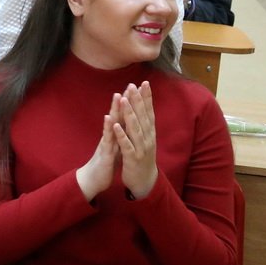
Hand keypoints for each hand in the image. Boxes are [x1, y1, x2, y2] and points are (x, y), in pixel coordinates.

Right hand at [75, 94, 122, 201]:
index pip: (125, 116)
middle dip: (124, 100)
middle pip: (118, 115)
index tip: (138, 90)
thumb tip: (127, 125)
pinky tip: (108, 118)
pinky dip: (108, 128)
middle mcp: (111, 135)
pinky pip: (107, 139)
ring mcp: (107, 142)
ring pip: (111, 123)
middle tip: (129, 84)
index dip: (131, 104)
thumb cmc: (106, 163)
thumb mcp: (116, 146)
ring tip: (117, 95)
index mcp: (116, 135)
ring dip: (114, 109)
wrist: (94, 179)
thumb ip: (120, 135)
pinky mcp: (105, 152)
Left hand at [115, 82, 158, 198]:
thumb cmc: (141, 158)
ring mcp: (141, 148)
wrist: (144, 182)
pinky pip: (126, 145)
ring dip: (129, 113)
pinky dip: (121, 135)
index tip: (144, 82)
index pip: (149, 111)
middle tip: (133, 85)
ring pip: (135, 128)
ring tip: (124, 99)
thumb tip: (143, 108)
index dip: (147, 97)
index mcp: (149, 133)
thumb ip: (143, 124)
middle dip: (138, 100)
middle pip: (142, 116)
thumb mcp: (145, 139)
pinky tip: (115, 125)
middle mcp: (148, 138)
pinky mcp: (132, 158)